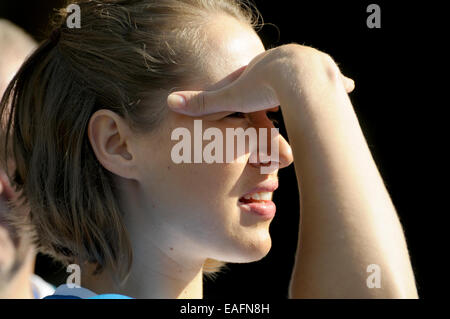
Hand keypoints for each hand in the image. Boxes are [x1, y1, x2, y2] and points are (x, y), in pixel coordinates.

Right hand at [166, 44, 354, 115]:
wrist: (296, 78)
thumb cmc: (263, 87)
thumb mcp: (231, 98)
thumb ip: (204, 103)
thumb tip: (170, 103)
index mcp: (261, 66)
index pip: (251, 77)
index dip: (247, 88)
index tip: (249, 96)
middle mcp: (284, 60)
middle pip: (278, 73)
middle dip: (276, 82)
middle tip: (279, 94)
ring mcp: (306, 63)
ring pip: (305, 73)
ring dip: (305, 81)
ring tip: (312, 90)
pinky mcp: (325, 74)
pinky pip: (332, 78)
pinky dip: (338, 84)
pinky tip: (350, 87)